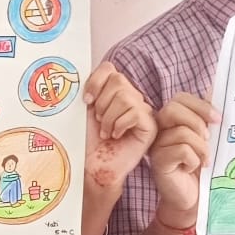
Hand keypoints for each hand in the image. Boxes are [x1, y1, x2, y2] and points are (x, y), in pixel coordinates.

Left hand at [83, 63, 156, 193]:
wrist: (93, 165)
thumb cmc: (89, 140)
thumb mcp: (85, 110)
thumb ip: (90, 89)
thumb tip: (84, 73)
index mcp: (115, 91)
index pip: (109, 69)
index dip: (95, 82)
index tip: (86, 101)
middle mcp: (132, 97)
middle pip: (118, 81)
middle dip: (102, 103)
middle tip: (99, 120)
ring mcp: (143, 110)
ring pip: (125, 97)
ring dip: (108, 117)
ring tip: (106, 132)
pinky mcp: (150, 125)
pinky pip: (134, 112)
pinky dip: (119, 125)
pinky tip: (116, 136)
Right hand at [149, 92, 217, 223]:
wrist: (192, 198)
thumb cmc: (201, 168)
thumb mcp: (208, 140)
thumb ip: (209, 120)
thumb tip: (219, 94)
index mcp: (171, 120)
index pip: (180, 98)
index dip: (200, 105)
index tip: (218, 120)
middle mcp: (160, 130)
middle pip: (173, 108)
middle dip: (198, 121)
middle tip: (210, 139)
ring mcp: (156, 145)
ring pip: (182, 132)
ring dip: (201, 148)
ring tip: (204, 161)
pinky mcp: (158, 162)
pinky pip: (181, 150)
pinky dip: (193, 160)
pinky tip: (191, 169)